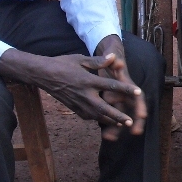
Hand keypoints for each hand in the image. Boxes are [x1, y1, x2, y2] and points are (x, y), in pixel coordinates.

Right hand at [15, 52, 145, 138]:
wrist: (43, 74)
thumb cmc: (63, 64)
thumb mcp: (81, 59)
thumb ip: (99, 61)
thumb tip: (114, 57)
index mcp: (88, 80)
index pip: (111, 86)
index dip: (125, 89)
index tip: (138, 92)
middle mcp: (84, 94)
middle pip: (105, 108)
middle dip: (118, 116)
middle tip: (129, 122)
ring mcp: (78, 103)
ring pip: (96, 115)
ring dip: (109, 120)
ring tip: (122, 125)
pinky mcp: (73, 107)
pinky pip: (87, 116)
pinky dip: (97, 119)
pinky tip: (105, 121)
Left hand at [94, 47, 146, 140]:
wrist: (108, 58)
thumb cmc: (111, 56)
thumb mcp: (112, 55)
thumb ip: (114, 59)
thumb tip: (118, 62)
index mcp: (128, 84)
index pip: (137, 95)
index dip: (140, 105)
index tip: (143, 115)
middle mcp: (126, 93)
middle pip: (133, 109)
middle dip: (135, 121)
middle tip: (136, 132)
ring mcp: (119, 98)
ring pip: (122, 115)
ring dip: (118, 127)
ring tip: (113, 138)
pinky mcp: (111, 101)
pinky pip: (111, 115)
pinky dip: (109, 125)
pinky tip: (105, 136)